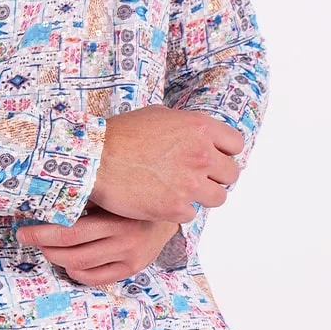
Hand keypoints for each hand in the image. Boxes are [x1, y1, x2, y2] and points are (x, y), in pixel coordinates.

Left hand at [14, 203, 180, 285]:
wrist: (170, 211)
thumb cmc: (134, 198)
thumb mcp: (113, 193)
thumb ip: (86, 195)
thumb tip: (49, 194)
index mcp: (117, 218)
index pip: (70, 232)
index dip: (43, 233)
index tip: (24, 230)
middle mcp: (124, 241)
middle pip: (72, 251)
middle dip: (44, 246)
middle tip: (27, 238)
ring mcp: (129, 258)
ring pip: (81, 267)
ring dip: (57, 259)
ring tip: (47, 248)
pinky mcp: (132, 269)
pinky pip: (96, 278)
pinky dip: (76, 272)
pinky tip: (68, 263)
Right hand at [87, 105, 244, 223]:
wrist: (94, 158)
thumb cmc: (121, 134)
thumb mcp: (159, 115)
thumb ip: (185, 126)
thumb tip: (198, 134)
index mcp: (200, 128)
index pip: (236, 145)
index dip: (225, 153)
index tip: (214, 158)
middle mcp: (201, 155)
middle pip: (231, 174)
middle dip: (216, 177)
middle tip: (197, 178)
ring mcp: (190, 183)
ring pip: (218, 198)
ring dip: (202, 196)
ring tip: (182, 192)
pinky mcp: (176, 207)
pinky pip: (191, 214)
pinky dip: (178, 211)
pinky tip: (162, 201)